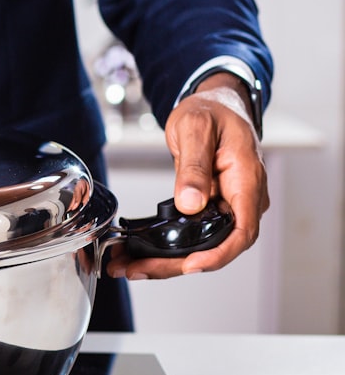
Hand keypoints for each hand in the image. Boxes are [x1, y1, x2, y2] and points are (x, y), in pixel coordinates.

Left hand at [106, 72, 268, 279]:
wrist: (215, 104)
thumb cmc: (212, 111)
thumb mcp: (196, 129)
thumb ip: (193, 166)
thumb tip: (190, 203)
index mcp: (247, 181)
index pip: (242, 232)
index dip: (217, 255)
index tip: (190, 265)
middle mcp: (242, 200)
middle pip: (217, 247)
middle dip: (176, 265)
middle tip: (136, 269)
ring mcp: (227, 207)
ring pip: (202, 247)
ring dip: (166, 262)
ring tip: (127, 267)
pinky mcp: (211, 209)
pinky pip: (192, 236)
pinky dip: (165, 249)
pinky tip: (137, 254)